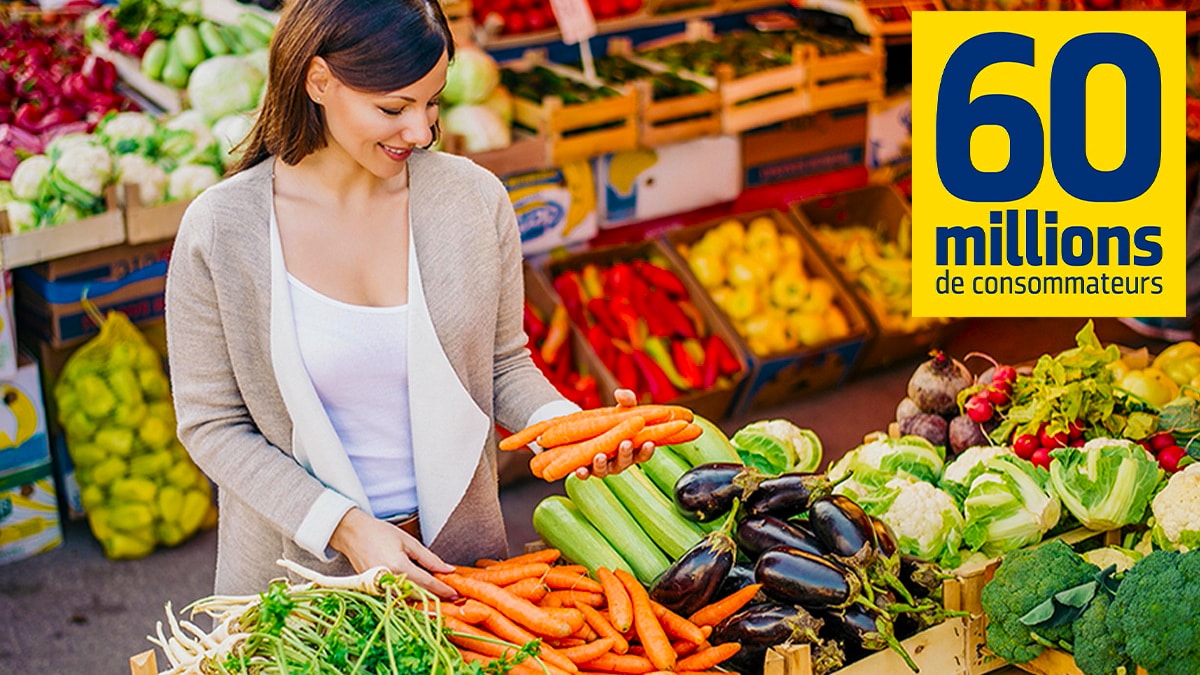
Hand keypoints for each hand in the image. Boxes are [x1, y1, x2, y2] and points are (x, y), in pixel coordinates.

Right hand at [329, 508, 457, 597]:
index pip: (427, 583)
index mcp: (398, 566)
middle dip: (436, 597)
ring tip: (438, 596)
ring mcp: (378, 588)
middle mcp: (388, 581)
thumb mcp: (409, 542)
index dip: (443, 590)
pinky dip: (408, 598)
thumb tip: (448, 569)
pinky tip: (418, 594)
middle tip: (451, 597)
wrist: (352, 534)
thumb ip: (429, 558)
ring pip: (406, 600)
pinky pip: (395, 598)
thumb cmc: (379, 533)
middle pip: (418, 596)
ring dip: (422, 600)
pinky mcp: (373, 591)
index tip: (455, 594)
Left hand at [575, 387, 653, 479]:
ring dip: (602, 465)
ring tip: (600, 456)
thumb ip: (626, 401)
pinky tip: (580, 470)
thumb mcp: (621, 409)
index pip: (643, 453)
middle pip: (624, 463)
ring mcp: (602, 467)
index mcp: (632, 449)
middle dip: (625, 454)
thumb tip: (620, 394)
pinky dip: (583, 473)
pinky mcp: (586, 469)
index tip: (649, 442)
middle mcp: (618, 462)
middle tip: (625, 443)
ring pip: (604, 471)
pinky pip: (585, 474)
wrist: (588, 428)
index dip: (647, 450)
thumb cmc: (612, 420)